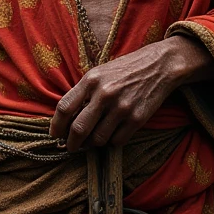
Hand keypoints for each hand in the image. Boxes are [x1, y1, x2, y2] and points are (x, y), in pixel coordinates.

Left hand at [49, 39, 186, 151]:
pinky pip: (116, 141)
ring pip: (98, 139)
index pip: (64, 108)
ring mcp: (121, 108)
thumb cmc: (126, 69)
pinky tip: (112, 134)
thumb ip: (83, 92)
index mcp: (91, 80)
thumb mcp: (100, 72)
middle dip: (72, 143)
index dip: (56, 126)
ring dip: (93, 144)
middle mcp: (104, 94)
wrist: (159, 65)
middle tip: (71, 147)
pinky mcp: (137, 118)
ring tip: (94, 139)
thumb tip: (67, 118)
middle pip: (78, 129)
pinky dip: (111, 141)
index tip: (55, 134)